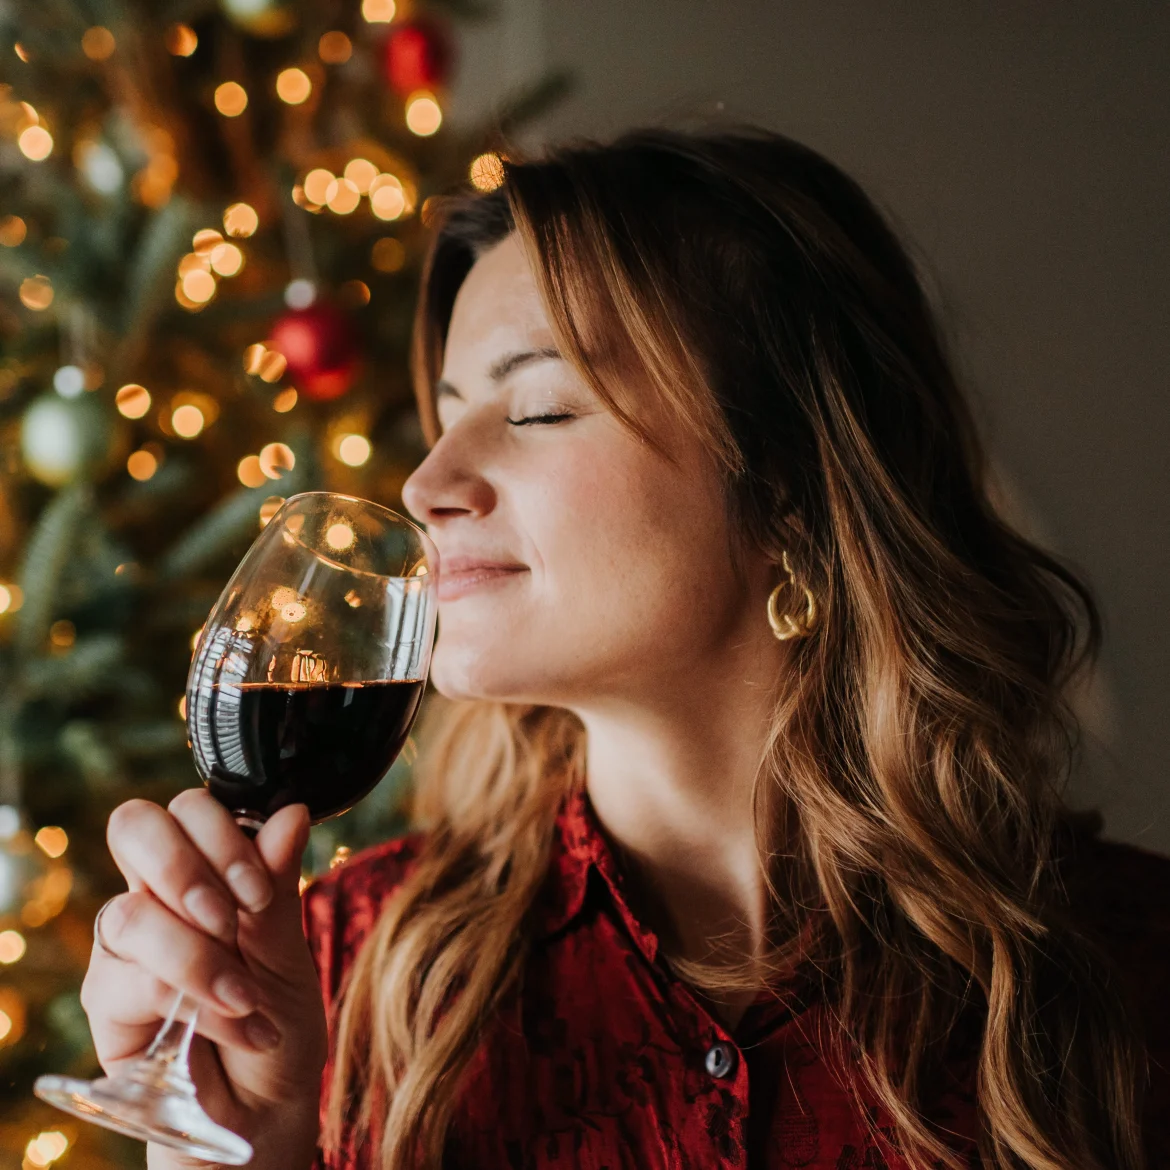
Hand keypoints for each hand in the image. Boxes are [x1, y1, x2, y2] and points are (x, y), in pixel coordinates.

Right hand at [81, 792, 324, 1169]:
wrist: (264, 1108)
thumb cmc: (278, 1021)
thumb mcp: (290, 950)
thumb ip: (277, 883)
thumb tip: (291, 811)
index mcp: (207, 870)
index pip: (186, 809)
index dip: (218, 833)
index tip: (259, 889)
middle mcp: (158, 896)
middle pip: (134, 826)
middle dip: (188, 866)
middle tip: (235, 917)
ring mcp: (126, 946)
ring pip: (133, 911)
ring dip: (201, 954)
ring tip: (249, 996)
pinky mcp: (108, 1001)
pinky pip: (135, 979)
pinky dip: (195, 1000)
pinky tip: (235, 1023)